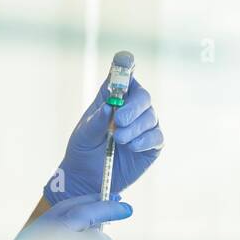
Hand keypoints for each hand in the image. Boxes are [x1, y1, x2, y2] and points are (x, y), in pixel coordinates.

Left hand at [44, 76, 163, 203]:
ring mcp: (144, 125)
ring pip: (150, 117)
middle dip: (133, 107)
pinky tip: (131, 147)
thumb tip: (109, 108)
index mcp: (112, 96)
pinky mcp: (152, 144)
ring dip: (135, 128)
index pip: (122, 73)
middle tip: (118, 120)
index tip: (125, 62)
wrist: (88, 178)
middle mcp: (132, 107)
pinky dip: (144, 141)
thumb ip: (96, 120)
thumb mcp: (84, 134)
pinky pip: (156, 136)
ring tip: (119, 140)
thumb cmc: (84, 149)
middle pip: (142, 96)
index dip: (125, 64)